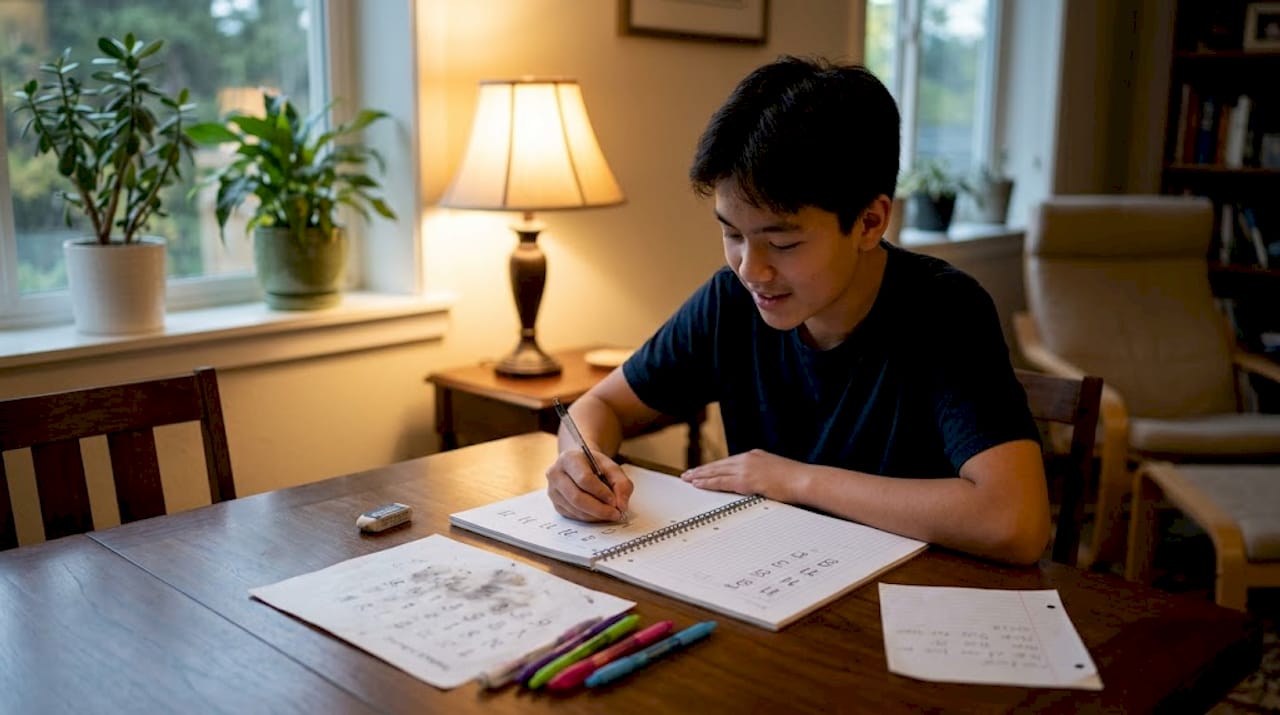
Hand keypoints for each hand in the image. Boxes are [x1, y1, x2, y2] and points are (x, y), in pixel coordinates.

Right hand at [545, 449, 632, 521]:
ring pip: (574, 509)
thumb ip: (622, 484)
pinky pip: (572, 515)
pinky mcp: (555, 503)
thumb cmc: (595, 465)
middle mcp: (556, 473)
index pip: (584, 479)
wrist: (579, 464)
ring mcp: (552, 489)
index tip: (614, 501)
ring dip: (595, 515)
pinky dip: (588, 518)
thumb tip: (621, 506)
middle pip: (577, 497)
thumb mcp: (612, 468)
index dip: (601, 492)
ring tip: (609, 514)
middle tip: (615, 514)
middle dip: (599, 509)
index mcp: (569, 458)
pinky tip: (598, 514)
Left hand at [680, 449, 799, 501]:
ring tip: (687, 479)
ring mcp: (746, 468)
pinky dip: (707, 482)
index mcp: (755, 456)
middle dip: (702, 469)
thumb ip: (764, 476)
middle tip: (688, 473)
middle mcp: (748, 458)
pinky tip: (698, 484)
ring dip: (700, 475)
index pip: (729, 462)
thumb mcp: (777, 474)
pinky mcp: (746, 479)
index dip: (714, 466)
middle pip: (719, 464)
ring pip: (716, 471)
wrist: (804, 480)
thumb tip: (759, 485)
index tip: (704, 470)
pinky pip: (721, 481)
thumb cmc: (796, 480)